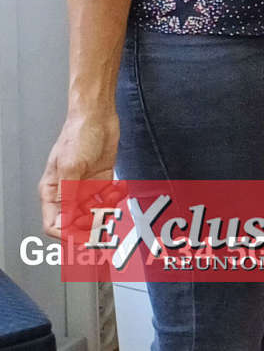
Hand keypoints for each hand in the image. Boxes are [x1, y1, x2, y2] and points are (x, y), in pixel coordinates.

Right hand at [41, 107, 117, 237]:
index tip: (83, 238)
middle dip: (91, 224)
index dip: (67, 235)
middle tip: (104, 221)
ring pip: (94, 212)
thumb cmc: (78, 135)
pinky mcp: (102, 181)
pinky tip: (119, 187)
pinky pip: (108, 198)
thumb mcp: (71, 168)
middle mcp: (68, 192)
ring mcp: (86, 187)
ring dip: (106, 209)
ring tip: (113, 196)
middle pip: (75, 222)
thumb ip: (69, 197)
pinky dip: (116, 196)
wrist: (97, 117)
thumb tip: (64, 222)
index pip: (54, 224)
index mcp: (53, 191)